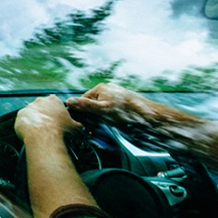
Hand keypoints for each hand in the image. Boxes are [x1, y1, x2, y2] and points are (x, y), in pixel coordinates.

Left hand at [15, 95, 82, 142]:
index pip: (54, 103)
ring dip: (35, 119)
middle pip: (42, 107)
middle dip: (44, 115)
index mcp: (54, 100)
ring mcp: (29, 107)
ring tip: (39, 130)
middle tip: (48, 126)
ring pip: (32, 113)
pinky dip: (26, 124)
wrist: (43, 137)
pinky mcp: (20, 115)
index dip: (55, 112)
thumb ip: (78, 124)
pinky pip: (23, 119)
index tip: (56, 119)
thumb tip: (81, 126)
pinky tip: (31, 132)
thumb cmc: (59, 131)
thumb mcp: (75, 127)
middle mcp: (40, 101)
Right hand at [66, 83, 196, 127]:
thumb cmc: (127, 112)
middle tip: (92, 128)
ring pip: (99, 111)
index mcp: (101, 88)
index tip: (81, 123)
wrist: (149, 117)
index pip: (82, 100)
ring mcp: (114, 99)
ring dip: (97, 121)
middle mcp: (107, 92)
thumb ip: (85, 106)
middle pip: (90, 106)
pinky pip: (107, 114)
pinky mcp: (120, 107)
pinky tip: (108, 126)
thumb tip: (68, 101)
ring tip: (100, 128)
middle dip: (90, 118)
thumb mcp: (102, 110)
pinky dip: (105, 121)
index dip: (81, 112)